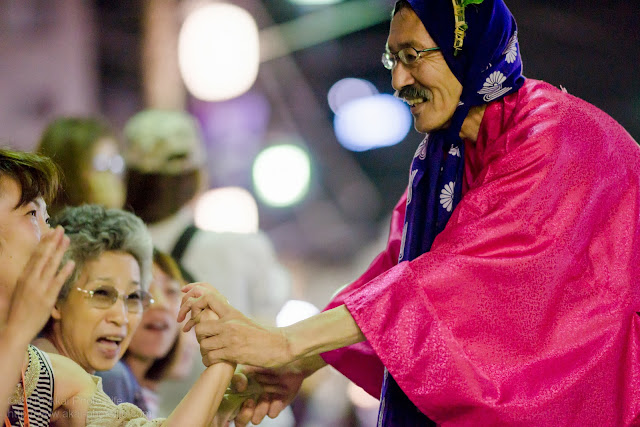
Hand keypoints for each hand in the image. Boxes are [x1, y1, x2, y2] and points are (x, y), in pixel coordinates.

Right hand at [6, 226, 74, 339]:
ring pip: (51, 265)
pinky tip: (71, 262)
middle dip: (52, 241)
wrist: (14, 329)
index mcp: (24, 277)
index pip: (35, 256)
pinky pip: (57, 282)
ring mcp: (39, 288)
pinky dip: (64, 272)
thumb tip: (39, 270)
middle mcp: (30, 280)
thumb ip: (30, 280)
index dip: (44, 243)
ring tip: (67, 239)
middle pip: (43, 256)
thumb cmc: (19, 312)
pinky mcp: (47, 298)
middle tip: (61, 229)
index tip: (51, 233)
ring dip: (60, 251)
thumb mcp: (22, 291)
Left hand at [179, 282, 293, 367]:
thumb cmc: (263, 335)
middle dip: (199, 337)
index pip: (208, 298)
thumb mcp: (245, 321)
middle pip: (200, 327)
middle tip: (205, 343)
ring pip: (203, 345)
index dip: (195, 303)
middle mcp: (230, 323)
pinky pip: (210, 358)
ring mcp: (231, 338)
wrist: (280, 345)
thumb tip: (215, 320)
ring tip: (212, 354)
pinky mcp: (233, 353)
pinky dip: (209, 361)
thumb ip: (230, 320)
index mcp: (233, 312)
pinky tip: (216, 362)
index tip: (190, 313)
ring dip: (205, 352)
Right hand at [233, 364, 306, 425]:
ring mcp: (262, 405)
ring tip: (265, 395)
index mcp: (237, 393)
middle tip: (250, 402)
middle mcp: (248, 402)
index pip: (227, 412)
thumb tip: (240, 387)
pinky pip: (272, 414)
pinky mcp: (277, 406)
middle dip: (244, 415)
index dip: (226, 417)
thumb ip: (238, 376)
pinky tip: (277, 398)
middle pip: (239, 422)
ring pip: (255, 420)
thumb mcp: (247, 364)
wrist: (287, 356)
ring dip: (260, 409)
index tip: (230, 414)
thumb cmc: (263, 359)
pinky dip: (274, 407)